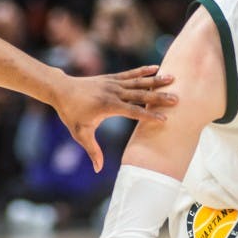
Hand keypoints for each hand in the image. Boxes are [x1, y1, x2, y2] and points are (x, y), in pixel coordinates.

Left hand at [50, 65, 177, 172]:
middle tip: (176, 99)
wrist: (60, 90)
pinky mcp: (112, 78)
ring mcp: (113, 83)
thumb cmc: (70, 113)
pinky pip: (130, 74)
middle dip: (159, 97)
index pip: (133, 111)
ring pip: (138, 82)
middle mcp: (113, 92)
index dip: (149, 115)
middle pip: (140, 95)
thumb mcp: (80, 133)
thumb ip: (92, 150)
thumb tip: (98, 170)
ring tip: (173, 78)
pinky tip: (156, 67)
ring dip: (156, 81)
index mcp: (108, 106)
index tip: (164, 119)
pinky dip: (143, 71)